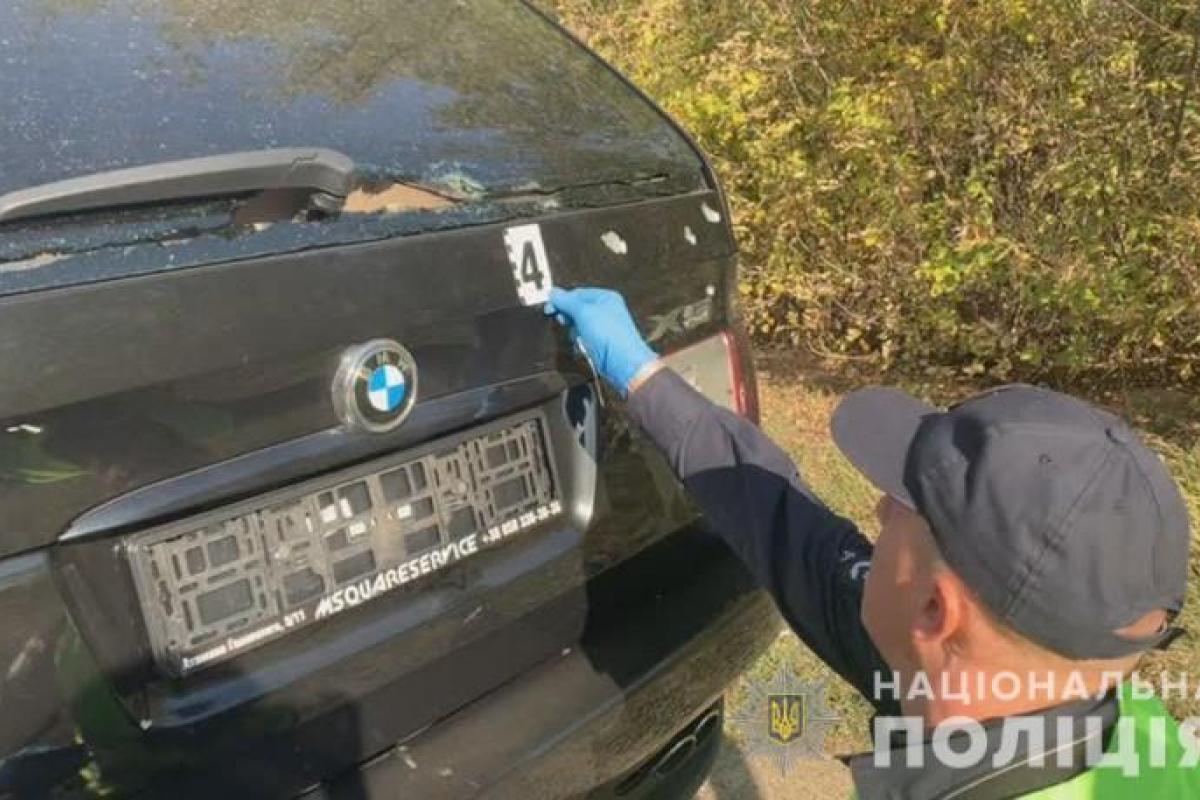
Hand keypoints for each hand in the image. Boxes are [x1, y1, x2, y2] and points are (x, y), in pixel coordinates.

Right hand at [544, 287, 659, 395]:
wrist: (623, 362)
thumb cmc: (609, 334)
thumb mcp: (583, 312)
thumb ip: (567, 301)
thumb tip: (553, 292)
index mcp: (605, 297)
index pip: (578, 293)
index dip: (563, 299)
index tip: (550, 307)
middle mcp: (606, 310)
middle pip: (578, 308)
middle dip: (568, 314)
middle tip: (562, 321)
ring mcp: (604, 327)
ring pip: (580, 323)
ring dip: (573, 328)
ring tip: (576, 334)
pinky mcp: (601, 342)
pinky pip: (584, 336)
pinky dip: (579, 339)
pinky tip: (580, 344)